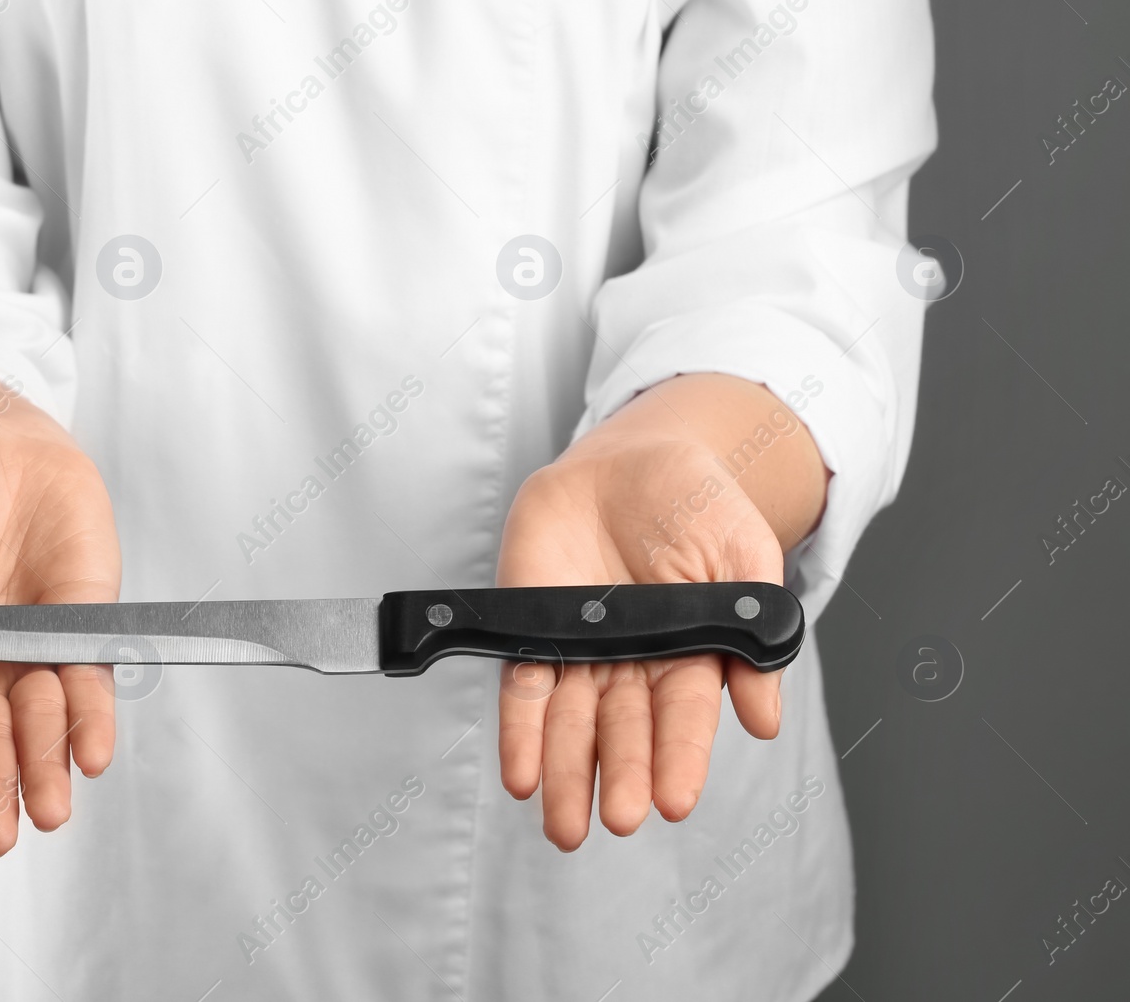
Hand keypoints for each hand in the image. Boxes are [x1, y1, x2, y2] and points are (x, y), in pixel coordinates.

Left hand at [495, 374, 824, 849]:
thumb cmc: (697, 505)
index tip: (675, 800)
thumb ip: (753, 629)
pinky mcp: (533, 630)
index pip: (684, 718)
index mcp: (691, 656)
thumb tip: (765, 718)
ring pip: (571, 724)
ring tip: (564, 824)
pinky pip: (523, 689)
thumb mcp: (744, 553)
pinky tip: (521, 776)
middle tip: (618, 817)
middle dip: (620, 775)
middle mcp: (634, 666)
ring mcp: (581, 652)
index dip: (680, 758)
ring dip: (565, 774)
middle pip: (625, 731)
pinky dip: (520, 734)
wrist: (632, 460)